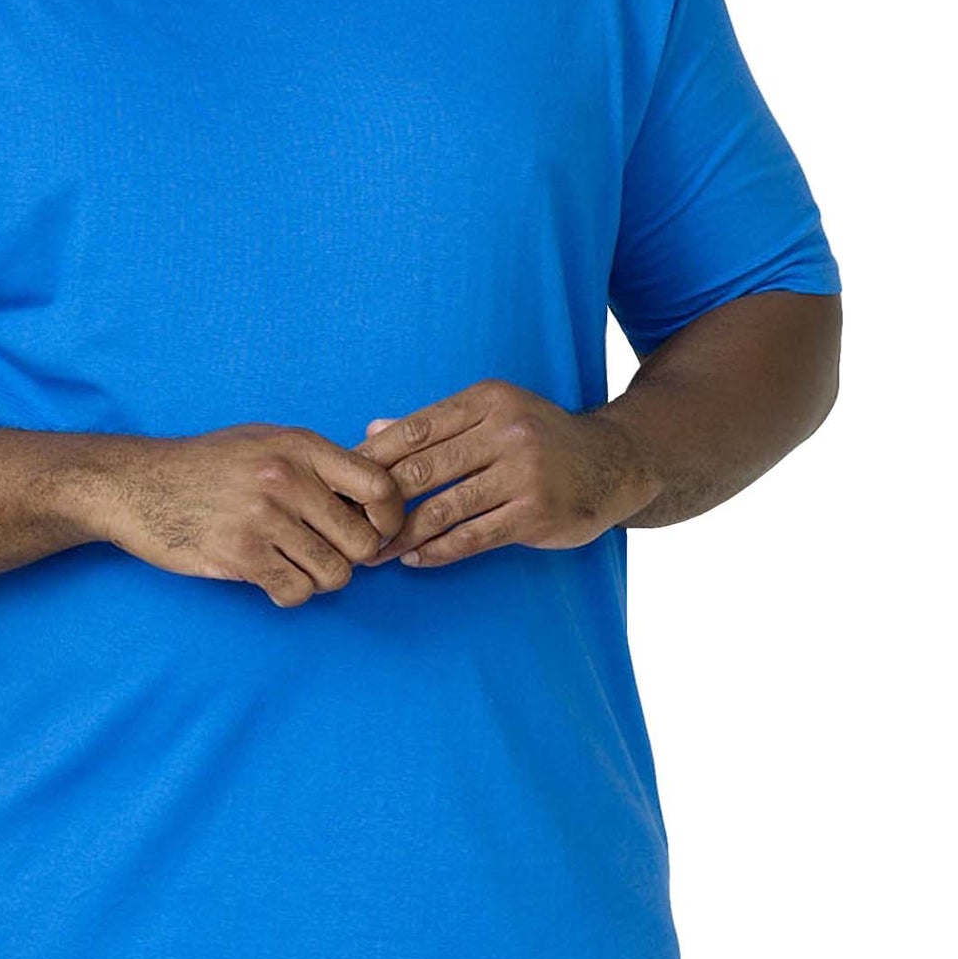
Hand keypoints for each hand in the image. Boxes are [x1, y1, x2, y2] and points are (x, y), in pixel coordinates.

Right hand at [93, 423, 403, 606]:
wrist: (134, 483)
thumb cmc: (204, 464)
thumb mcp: (263, 441)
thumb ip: (315, 460)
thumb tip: (374, 488)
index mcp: (299, 445)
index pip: (378, 486)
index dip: (389, 518)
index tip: (375, 531)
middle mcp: (286, 478)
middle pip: (362, 541)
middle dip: (351, 557)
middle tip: (325, 553)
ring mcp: (262, 517)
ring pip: (333, 574)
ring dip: (319, 579)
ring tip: (294, 565)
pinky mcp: (239, 554)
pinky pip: (295, 592)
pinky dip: (289, 594)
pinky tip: (271, 579)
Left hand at [352, 379, 658, 566]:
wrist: (614, 462)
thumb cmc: (540, 437)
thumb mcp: (493, 414)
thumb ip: (434, 424)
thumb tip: (371, 430)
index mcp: (488, 400)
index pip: (415, 429)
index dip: (373, 457)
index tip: (343, 480)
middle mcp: (506, 432)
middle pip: (423, 469)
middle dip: (379, 501)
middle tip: (348, 522)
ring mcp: (523, 474)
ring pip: (443, 508)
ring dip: (401, 535)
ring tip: (375, 551)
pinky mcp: (535, 514)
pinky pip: (472, 537)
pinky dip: (437, 551)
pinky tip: (414, 558)